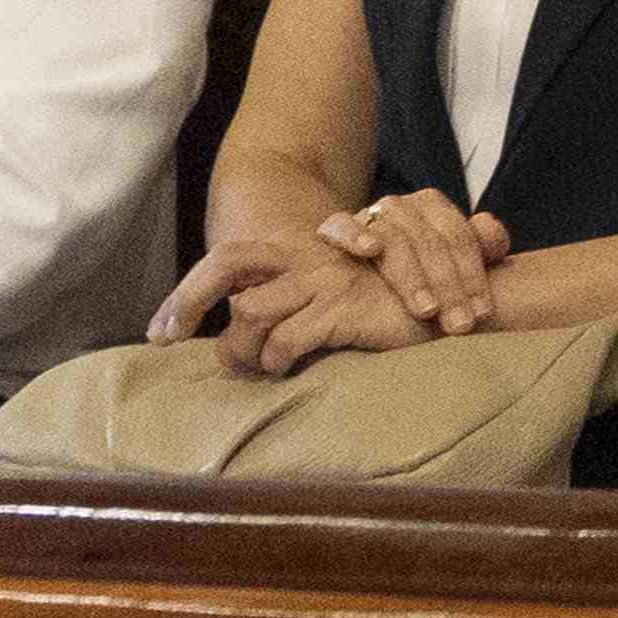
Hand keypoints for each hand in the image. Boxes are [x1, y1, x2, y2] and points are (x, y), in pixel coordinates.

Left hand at [154, 226, 435, 373]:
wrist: (454, 303)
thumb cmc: (392, 306)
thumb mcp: (337, 296)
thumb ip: (296, 305)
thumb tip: (243, 342)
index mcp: (304, 249)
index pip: (230, 257)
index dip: (190, 290)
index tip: (162, 331)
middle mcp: (308, 256)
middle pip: (226, 267)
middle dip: (187, 301)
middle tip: (166, 337)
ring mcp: (323, 280)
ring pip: (249, 312)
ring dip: (240, 348)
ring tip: (252, 366)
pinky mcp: (341, 309)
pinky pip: (285, 341)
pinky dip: (275, 360)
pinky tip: (284, 369)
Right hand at [312, 191, 510, 334]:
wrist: (356, 278)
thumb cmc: (416, 278)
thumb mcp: (454, 268)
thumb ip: (482, 245)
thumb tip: (488, 227)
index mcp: (433, 207)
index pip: (461, 238)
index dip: (474, 277)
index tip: (481, 314)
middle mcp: (402, 206)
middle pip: (431, 242)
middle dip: (450, 287)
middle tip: (460, 325)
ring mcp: (368, 215)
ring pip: (394, 240)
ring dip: (413, 278)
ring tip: (428, 310)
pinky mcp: (335, 230)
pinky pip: (340, 225)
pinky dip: (355, 234)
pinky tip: (371, 250)